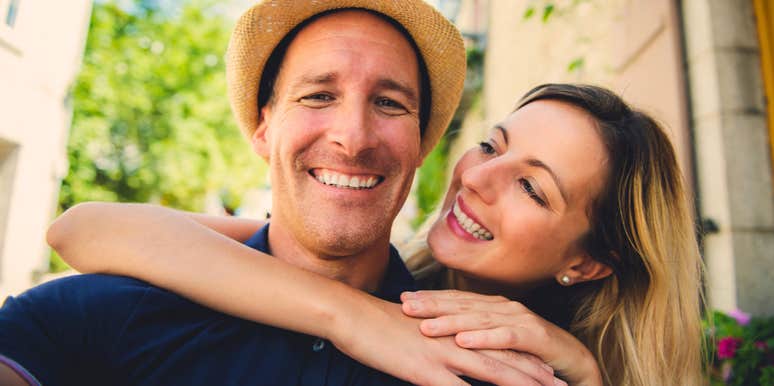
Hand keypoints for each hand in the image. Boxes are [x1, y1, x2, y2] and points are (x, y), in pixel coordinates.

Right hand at [330, 296, 565, 385]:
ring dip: (522, 384)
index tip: (546, 369)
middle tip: (561, 384)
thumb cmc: (378, 324)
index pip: (496, 342)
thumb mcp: (414, 331)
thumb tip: (450, 357)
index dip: (523, 356)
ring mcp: (444, 353)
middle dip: (535, 372)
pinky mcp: (427, 370)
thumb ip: (437, 342)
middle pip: (504, 356)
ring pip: (494, 371)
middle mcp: (455, 338)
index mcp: (453, 328)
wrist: (352, 315)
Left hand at [401, 290, 602, 385]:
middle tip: (405, 306)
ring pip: (479, 318)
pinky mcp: (534, 336)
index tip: (402, 298)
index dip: (430, 298)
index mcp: (493, 306)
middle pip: (463, 304)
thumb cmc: (529, 352)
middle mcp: (504, 307)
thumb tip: (438, 332)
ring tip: (426, 325)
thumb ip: (472, 333)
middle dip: (432, 304)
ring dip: (451, 321)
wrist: (572, 362)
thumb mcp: (496, 342)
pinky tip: (463, 341)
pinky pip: (505, 337)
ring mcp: (520, 319)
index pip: (456, 299)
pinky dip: (483, 338)